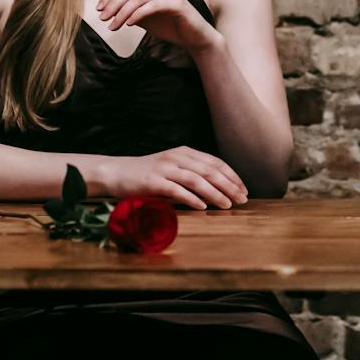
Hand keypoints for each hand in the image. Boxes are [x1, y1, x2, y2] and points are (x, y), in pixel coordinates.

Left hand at [95, 0, 218, 54]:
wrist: (193, 37)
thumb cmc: (170, 26)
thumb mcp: (144, 17)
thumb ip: (129, 10)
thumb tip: (106, 10)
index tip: (99, 9)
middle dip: (113, 4)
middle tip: (103, 19)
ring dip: (122, 13)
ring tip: (113, 26)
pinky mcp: (176, 2)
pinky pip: (151, 6)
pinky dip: (137, 15)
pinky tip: (128, 24)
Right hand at [102, 147, 248, 209]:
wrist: (116, 172)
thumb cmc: (147, 175)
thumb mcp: (172, 168)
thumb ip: (192, 174)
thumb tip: (218, 189)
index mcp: (185, 152)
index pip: (216, 163)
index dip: (232, 176)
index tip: (244, 189)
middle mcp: (177, 157)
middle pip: (210, 171)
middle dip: (229, 186)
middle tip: (242, 199)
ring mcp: (165, 168)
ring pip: (197, 180)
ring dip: (215, 193)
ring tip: (227, 205)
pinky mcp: (154, 181)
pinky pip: (177, 190)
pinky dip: (192, 198)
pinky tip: (203, 207)